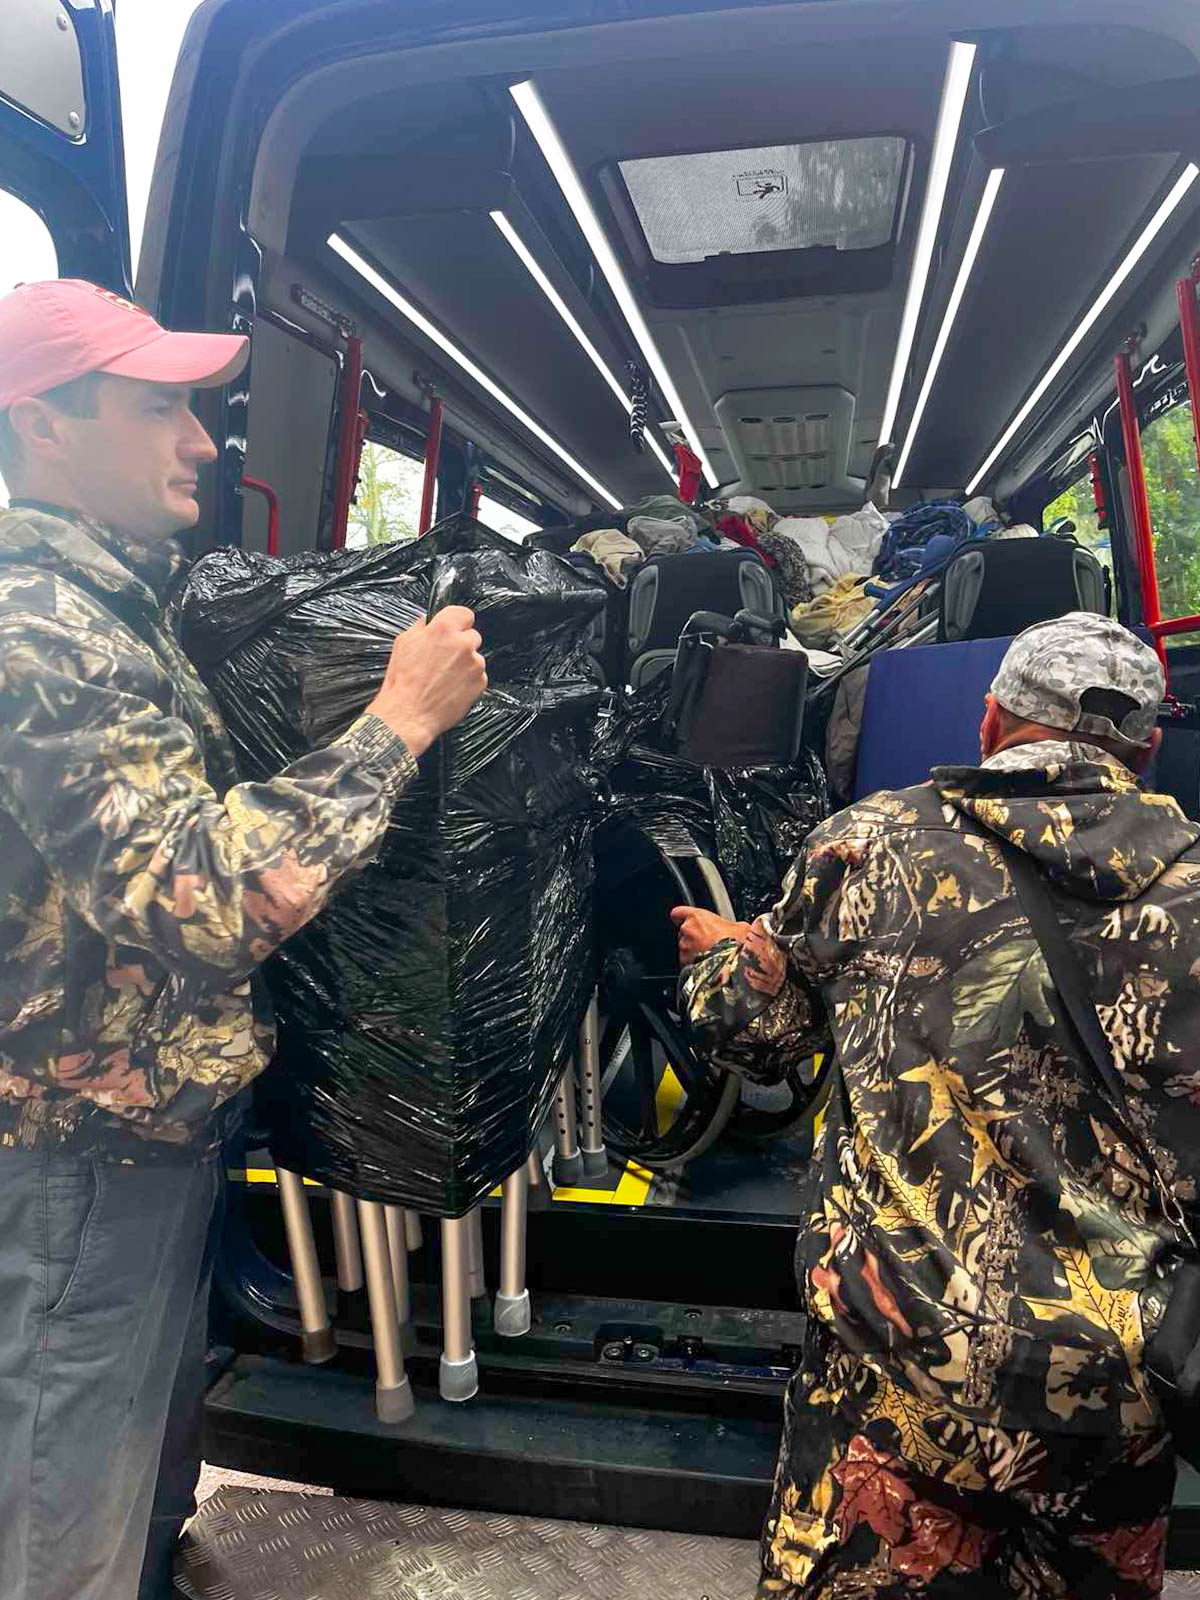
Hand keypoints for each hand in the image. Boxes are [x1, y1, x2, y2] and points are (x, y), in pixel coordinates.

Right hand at [366, 605, 487, 757]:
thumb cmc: (403, 682)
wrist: (409, 713)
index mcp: (443, 629)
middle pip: (472, 636)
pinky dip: (468, 680)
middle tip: (444, 658)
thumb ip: (419, 627)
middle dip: (460, 645)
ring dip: (465, 664)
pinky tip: (451, 687)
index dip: (458, 622)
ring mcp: (474, 664)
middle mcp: (462, 644)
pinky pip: (478, 676)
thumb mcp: (403, 644)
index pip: (464, 613)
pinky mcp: (480, 682)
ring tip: (444, 677)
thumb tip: (426, 621)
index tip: (454, 628)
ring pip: (475, 657)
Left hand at [670, 906, 751, 965]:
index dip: (682, 917)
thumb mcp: (740, 927)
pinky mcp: (684, 963)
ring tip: (711, 957)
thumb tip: (739, 929)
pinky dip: (694, 965)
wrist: (733, 963)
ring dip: (694, 952)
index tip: (688, 921)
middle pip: (684, 932)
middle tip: (709, 943)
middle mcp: (686, 930)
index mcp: (696, 917)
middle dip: (693, 937)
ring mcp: (684, 948)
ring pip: (685, 949)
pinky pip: (687, 963)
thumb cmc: (736, 942)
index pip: (678, 912)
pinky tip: (708, 966)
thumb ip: (731, 925)